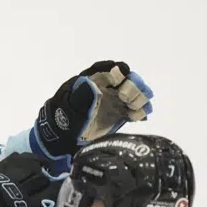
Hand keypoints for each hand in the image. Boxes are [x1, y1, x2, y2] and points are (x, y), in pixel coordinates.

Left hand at [34, 61, 152, 157]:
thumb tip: (92, 83)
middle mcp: (109, 88)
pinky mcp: (123, 114)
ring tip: (132, 110)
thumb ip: (81, 96)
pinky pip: (139, 109)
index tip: (121, 76)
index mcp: (94, 80)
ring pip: (138, 93)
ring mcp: (117, 101)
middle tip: (125, 98)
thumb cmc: (64, 119)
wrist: (64, 138)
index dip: (118, 70)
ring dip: (140, 99)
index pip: (110, 69)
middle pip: (129, 79)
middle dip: (132, 86)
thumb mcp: (69, 107)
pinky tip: (136, 117)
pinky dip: (142, 112)